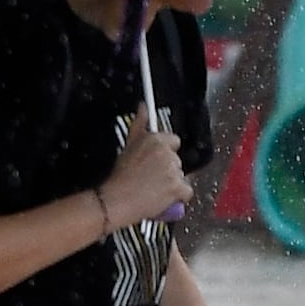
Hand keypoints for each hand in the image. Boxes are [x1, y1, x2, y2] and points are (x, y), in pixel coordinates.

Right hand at [95, 117, 191, 234]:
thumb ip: (140, 123)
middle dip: (168, 169)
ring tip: (154, 188)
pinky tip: (163, 197)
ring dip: (172, 183)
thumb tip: (142, 106)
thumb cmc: (121, 176)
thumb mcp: (128, 143)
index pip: (173, 141)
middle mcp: (166, 153)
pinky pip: (186, 192)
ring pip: (181, 176)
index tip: (157, 160)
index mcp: (156, 140)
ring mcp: (173, 170)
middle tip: (152, 177)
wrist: (118, 199)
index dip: (166, 152)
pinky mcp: (178, 187)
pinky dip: (178, 197)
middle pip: (177, 160)